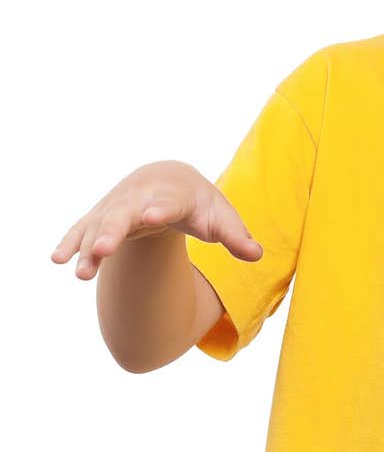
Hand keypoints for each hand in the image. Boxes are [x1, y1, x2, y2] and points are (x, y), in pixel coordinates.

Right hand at [50, 159, 262, 280]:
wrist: (169, 178)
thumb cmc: (200, 203)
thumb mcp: (221, 217)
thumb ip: (236, 236)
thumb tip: (257, 254)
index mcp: (174, 195)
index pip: (168, 203)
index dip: (160, 209)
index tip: (152, 217)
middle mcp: (141, 198)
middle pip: (125, 213)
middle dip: (113, 231)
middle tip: (104, 250)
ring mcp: (118, 207)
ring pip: (100, 225)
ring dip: (89, 247)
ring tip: (80, 272)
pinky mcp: (102, 218)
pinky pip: (84, 229)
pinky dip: (71, 242)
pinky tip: (58, 259)